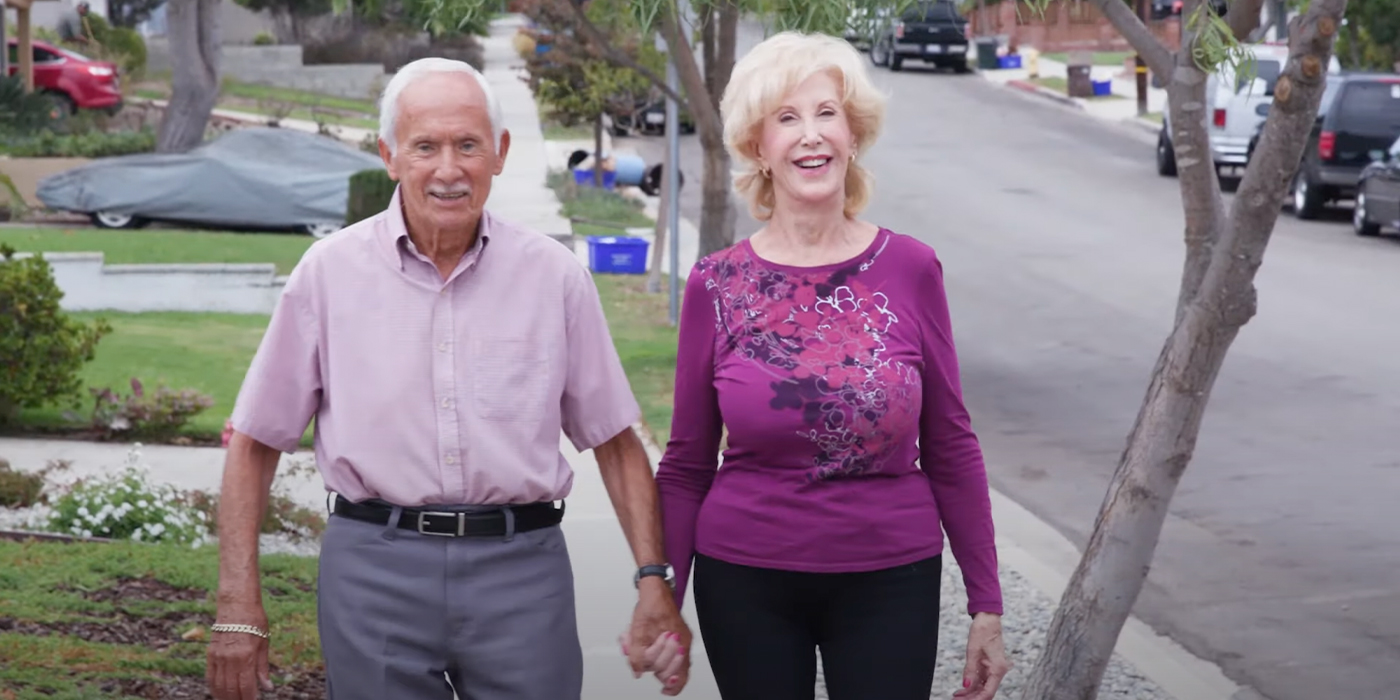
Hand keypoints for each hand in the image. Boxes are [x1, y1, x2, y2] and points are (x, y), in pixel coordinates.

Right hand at [206, 603, 272, 699]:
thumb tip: (267, 687)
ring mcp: (218, 657)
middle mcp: (230, 659)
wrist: (236, 604)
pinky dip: (214, 687)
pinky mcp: (211, 654)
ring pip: (219, 685)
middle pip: (231, 689)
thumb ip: (263, 667)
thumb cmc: (255, 621)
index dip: (249, 698)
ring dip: (225, 697)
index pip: (246, 686)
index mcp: (246, 656)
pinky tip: (219, 694)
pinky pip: (210, 676)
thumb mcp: (264, 643)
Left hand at [622, 578, 692, 694]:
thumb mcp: (638, 631)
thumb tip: (638, 671)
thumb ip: (638, 655)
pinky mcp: (674, 633)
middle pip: (670, 669)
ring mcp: (679, 638)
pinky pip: (665, 649)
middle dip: (653, 665)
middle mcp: (682, 642)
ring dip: (649, 655)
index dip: (672, 686)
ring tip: (635, 644)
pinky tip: (642, 643)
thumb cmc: (651, 604)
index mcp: (679, 642)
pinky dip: (652, 649)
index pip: (680, 675)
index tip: (664, 690)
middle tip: (640, 657)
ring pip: (666, 659)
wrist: (655, 588)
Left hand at [953, 613, 1011, 699]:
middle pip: (985, 692)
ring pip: (983, 687)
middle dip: (971, 698)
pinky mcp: (989, 666)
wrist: (988, 619)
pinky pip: (981, 680)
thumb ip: (970, 670)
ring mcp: (994, 669)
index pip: (988, 692)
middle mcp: (998, 671)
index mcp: (997, 668)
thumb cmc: (983, 631)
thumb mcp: (973, 651)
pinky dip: (972, 685)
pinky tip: (962, 689)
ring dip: (970, 693)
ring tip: (956, 696)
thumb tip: (965, 686)